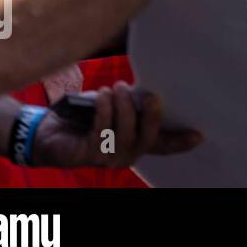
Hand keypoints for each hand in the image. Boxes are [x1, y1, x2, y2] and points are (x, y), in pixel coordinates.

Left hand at [31, 82, 200, 169]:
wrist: (47, 133)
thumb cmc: (84, 117)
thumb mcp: (113, 108)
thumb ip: (129, 106)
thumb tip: (143, 92)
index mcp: (135, 144)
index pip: (163, 145)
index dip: (180, 141)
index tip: (199, 135)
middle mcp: (126, 156)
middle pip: (147, 137)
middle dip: (149, 114)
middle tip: (145, 93)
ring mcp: (107, 159)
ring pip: (123, 133)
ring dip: (121, 106)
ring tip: (116, 86)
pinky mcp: (88, 156)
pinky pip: (101, 131)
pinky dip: (103, 110)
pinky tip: (102, 96)